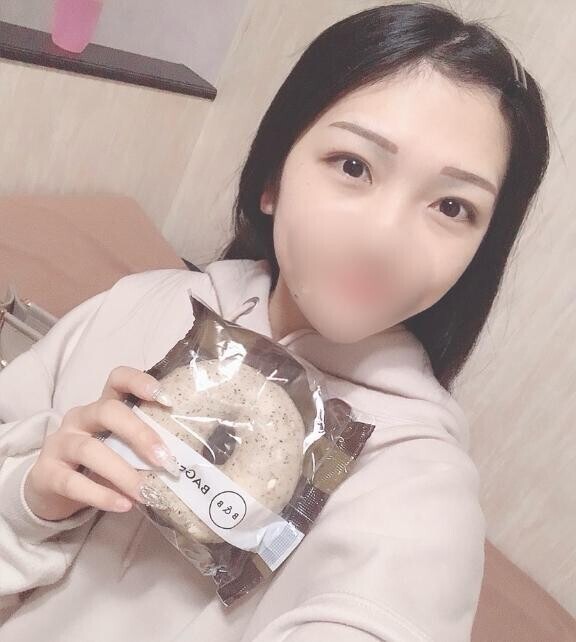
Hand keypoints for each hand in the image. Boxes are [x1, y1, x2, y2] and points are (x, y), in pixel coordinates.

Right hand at [24, 366, 175, 520]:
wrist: (51, 490)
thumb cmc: (99, 465)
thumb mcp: (123, 450)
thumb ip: (147, 449)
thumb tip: (187, 461)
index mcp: (103, 406)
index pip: (117, 379)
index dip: (140, 382)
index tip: (166, 399)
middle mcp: (80, 418)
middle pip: (108, 412)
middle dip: (139, 434)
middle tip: (165, 460)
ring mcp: (60, 443)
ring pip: (91, 450)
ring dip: (123, 473)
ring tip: (146, 492)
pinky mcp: (47, 473)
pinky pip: (73, 482)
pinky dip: (102, 495)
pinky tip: (124, 505)